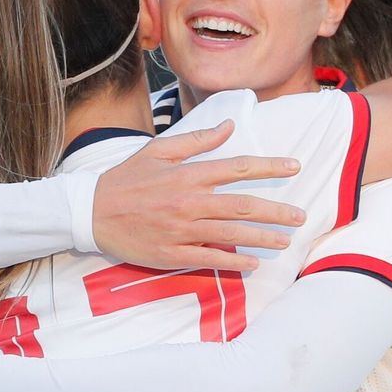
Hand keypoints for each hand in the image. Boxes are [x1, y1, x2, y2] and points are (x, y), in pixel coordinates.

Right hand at [94, 120, 307, 272]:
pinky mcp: (172, 253)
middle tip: (301, 216)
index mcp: (188, 174)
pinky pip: (210, 258)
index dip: (270, 167)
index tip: (294, 168)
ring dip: (263, 238)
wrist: (90, 212)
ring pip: (231, 233)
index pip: (238, 167)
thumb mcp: (158, 151)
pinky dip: (234, 261)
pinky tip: (253, 263)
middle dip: (276, 210)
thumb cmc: (126, 179)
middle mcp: (189, 201)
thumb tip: (229, 127)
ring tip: (285, 241)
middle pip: (243, 204)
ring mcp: (182, 229)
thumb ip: (197, 141)